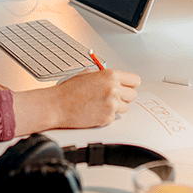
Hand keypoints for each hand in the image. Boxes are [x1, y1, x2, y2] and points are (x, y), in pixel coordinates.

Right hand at [12, 68, 140, 134]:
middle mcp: (113, 89)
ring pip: (125, 107)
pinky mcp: (107, 118)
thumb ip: (105, 76)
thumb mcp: (88, 74)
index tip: (127, 86)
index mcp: (110, 76)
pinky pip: (114, 117)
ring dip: (116, 107)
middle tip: (112, 96)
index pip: (135, 80)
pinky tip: (95, 110)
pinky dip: (107, 115)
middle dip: (124, 96)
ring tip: (100, 103)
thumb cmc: (69, 90)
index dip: (130, 84)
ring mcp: (111, 105)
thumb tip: (117, 79)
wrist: (56, 105)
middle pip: (133, 95)